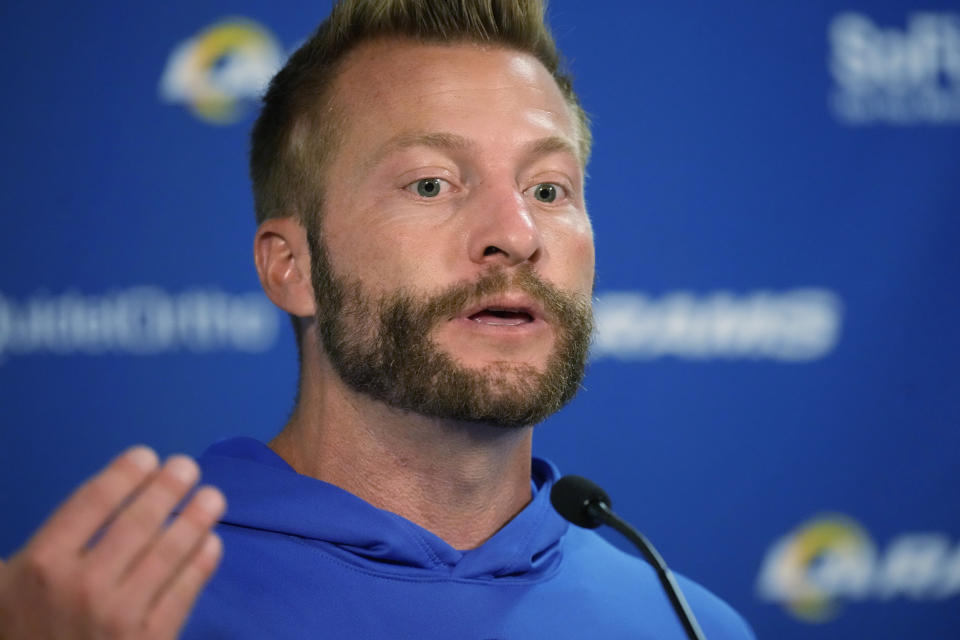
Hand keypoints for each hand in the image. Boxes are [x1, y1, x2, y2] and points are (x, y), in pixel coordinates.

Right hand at [0, 447, 225, 638]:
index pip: (92, 503)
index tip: (146, 455)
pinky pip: (183, 594)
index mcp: (41, 565)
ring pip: (168, 554)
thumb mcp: (4, 590)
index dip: (124, 474)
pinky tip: (211, 543)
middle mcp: (81, 586)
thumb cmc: (20, 635)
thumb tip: (83, 505)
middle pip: (137, 522)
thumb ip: (37, 550)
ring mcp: (118, 617)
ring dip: (195, 519)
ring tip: (211, 497)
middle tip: (187, 467)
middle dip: (167, 488)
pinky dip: (201, 564)